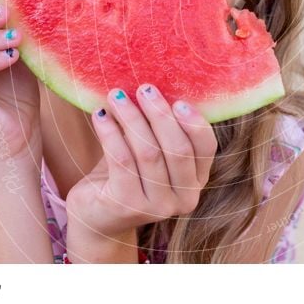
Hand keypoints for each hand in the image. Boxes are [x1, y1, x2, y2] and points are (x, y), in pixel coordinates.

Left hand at [65, 84, 217, 242]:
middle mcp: (185, 198)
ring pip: (149, 152)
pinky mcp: (127, 206)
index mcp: (197, 180)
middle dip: (159, 114)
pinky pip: (121, 160)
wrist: (96, 216)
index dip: (194, 122)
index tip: (177, 99)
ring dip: (131, 118)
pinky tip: (100, 115)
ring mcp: (157, 206)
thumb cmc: (126, 174)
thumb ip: (160, 129)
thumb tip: (155, 86)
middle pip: (178, 148)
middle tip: (143, 89)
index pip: (206, 148)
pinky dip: (110, 133)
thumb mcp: (150, 151)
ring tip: (116, 96)